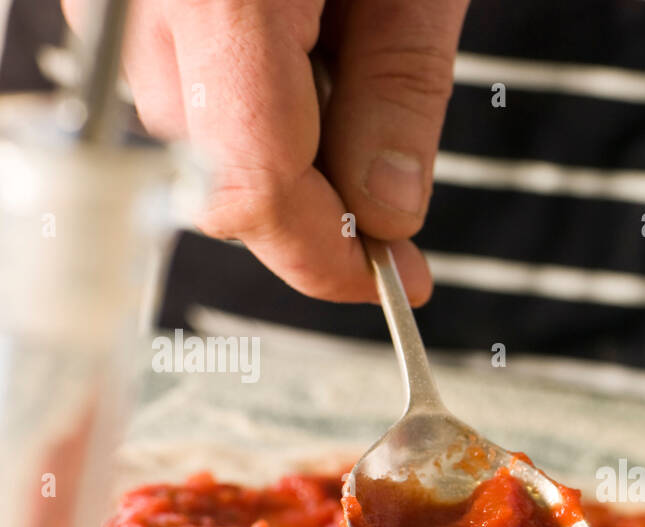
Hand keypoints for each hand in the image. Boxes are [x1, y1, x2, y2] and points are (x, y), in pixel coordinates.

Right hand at [63, 0, 470, 304]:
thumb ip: (400, 89)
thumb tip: (392, 210)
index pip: (255, 189)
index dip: (327, 258)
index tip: (397, 281)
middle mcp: (144, 0)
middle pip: (220, 172)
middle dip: (314, 203)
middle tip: (389, 182)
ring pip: (195, 131)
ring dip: (280, 142)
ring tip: (342, 58)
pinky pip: (173, 73)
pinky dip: (243, 90)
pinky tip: (295, 34)